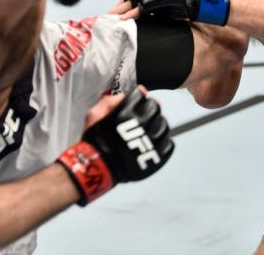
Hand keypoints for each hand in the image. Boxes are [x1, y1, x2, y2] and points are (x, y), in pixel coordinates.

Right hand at [56, 86, 173, 205]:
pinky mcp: (158, 155)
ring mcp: (153, 141)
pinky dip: (163, 141)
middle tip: (143, 114)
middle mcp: (142, 125)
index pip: (141, 95)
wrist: (100, 167)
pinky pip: (169, 143)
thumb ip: (109, 102)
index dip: (138, 96)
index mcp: (127, 113)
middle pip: (155, 107)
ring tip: (148, 129)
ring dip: (157, 124)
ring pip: (164, 124)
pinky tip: (153, 142)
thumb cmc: (96, 140)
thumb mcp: (94, 115)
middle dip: (149, 107)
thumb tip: (125, 95)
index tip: (136, 100)